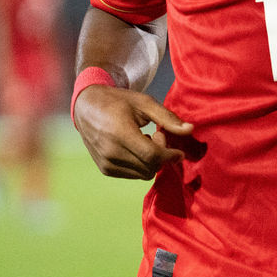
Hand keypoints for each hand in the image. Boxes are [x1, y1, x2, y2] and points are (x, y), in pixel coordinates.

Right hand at [74, 83, 192, 179]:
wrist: (86, 107)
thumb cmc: (118, 101)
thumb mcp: (144, 103)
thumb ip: (167, 117)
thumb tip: (190, 130)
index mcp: (120, 133)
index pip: (152, 155)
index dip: (170, 156)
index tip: (179, 152)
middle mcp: (111, 152)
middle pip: (150, 167)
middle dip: (162, 156)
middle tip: (158, 136)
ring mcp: (106, 163)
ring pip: (143, 174)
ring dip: (152, 161)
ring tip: (145, 140)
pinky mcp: (105, 169)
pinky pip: (133, 175)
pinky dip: (141, 165)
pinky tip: (136, 148)